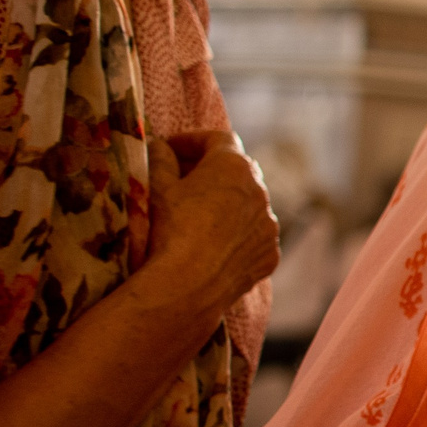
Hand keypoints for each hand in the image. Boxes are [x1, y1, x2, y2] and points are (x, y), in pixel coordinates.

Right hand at [140, 128, 279, 324]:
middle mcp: (261, 191)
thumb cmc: (170, 230)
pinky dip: (237, 235)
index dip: (191, 141)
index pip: (217, 139)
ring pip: (249, 206)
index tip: (170, 149)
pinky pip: (254, 237)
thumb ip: (160, 159)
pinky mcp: (269, 254)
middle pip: (237, 171)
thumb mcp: (157, 188)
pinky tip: (214, 246)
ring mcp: (269, 225)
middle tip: (182, 179)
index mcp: (234, 166)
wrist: (188, 286)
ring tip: (198, 216)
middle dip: (210, 171)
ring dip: (227, 204)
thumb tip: (160, 147)